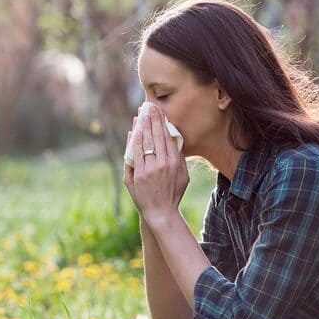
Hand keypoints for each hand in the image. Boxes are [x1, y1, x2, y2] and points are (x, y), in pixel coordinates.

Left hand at [123, 104, 189, 226]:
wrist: (161, 212)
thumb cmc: (173, 194)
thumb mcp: (184, 176)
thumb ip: (180, 158)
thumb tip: (176, 140)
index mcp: (175, 162)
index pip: (168, 137)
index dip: (163, 122)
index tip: (160, 111)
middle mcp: (163, 164)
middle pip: (157, 136)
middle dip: (153, 119)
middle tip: (149, 106)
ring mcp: (150, 169)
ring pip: (146, 142)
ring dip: (143, 126)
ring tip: (141, 114)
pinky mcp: (139, 174)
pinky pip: (136, 153)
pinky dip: (135, 140)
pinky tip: (135, 130)